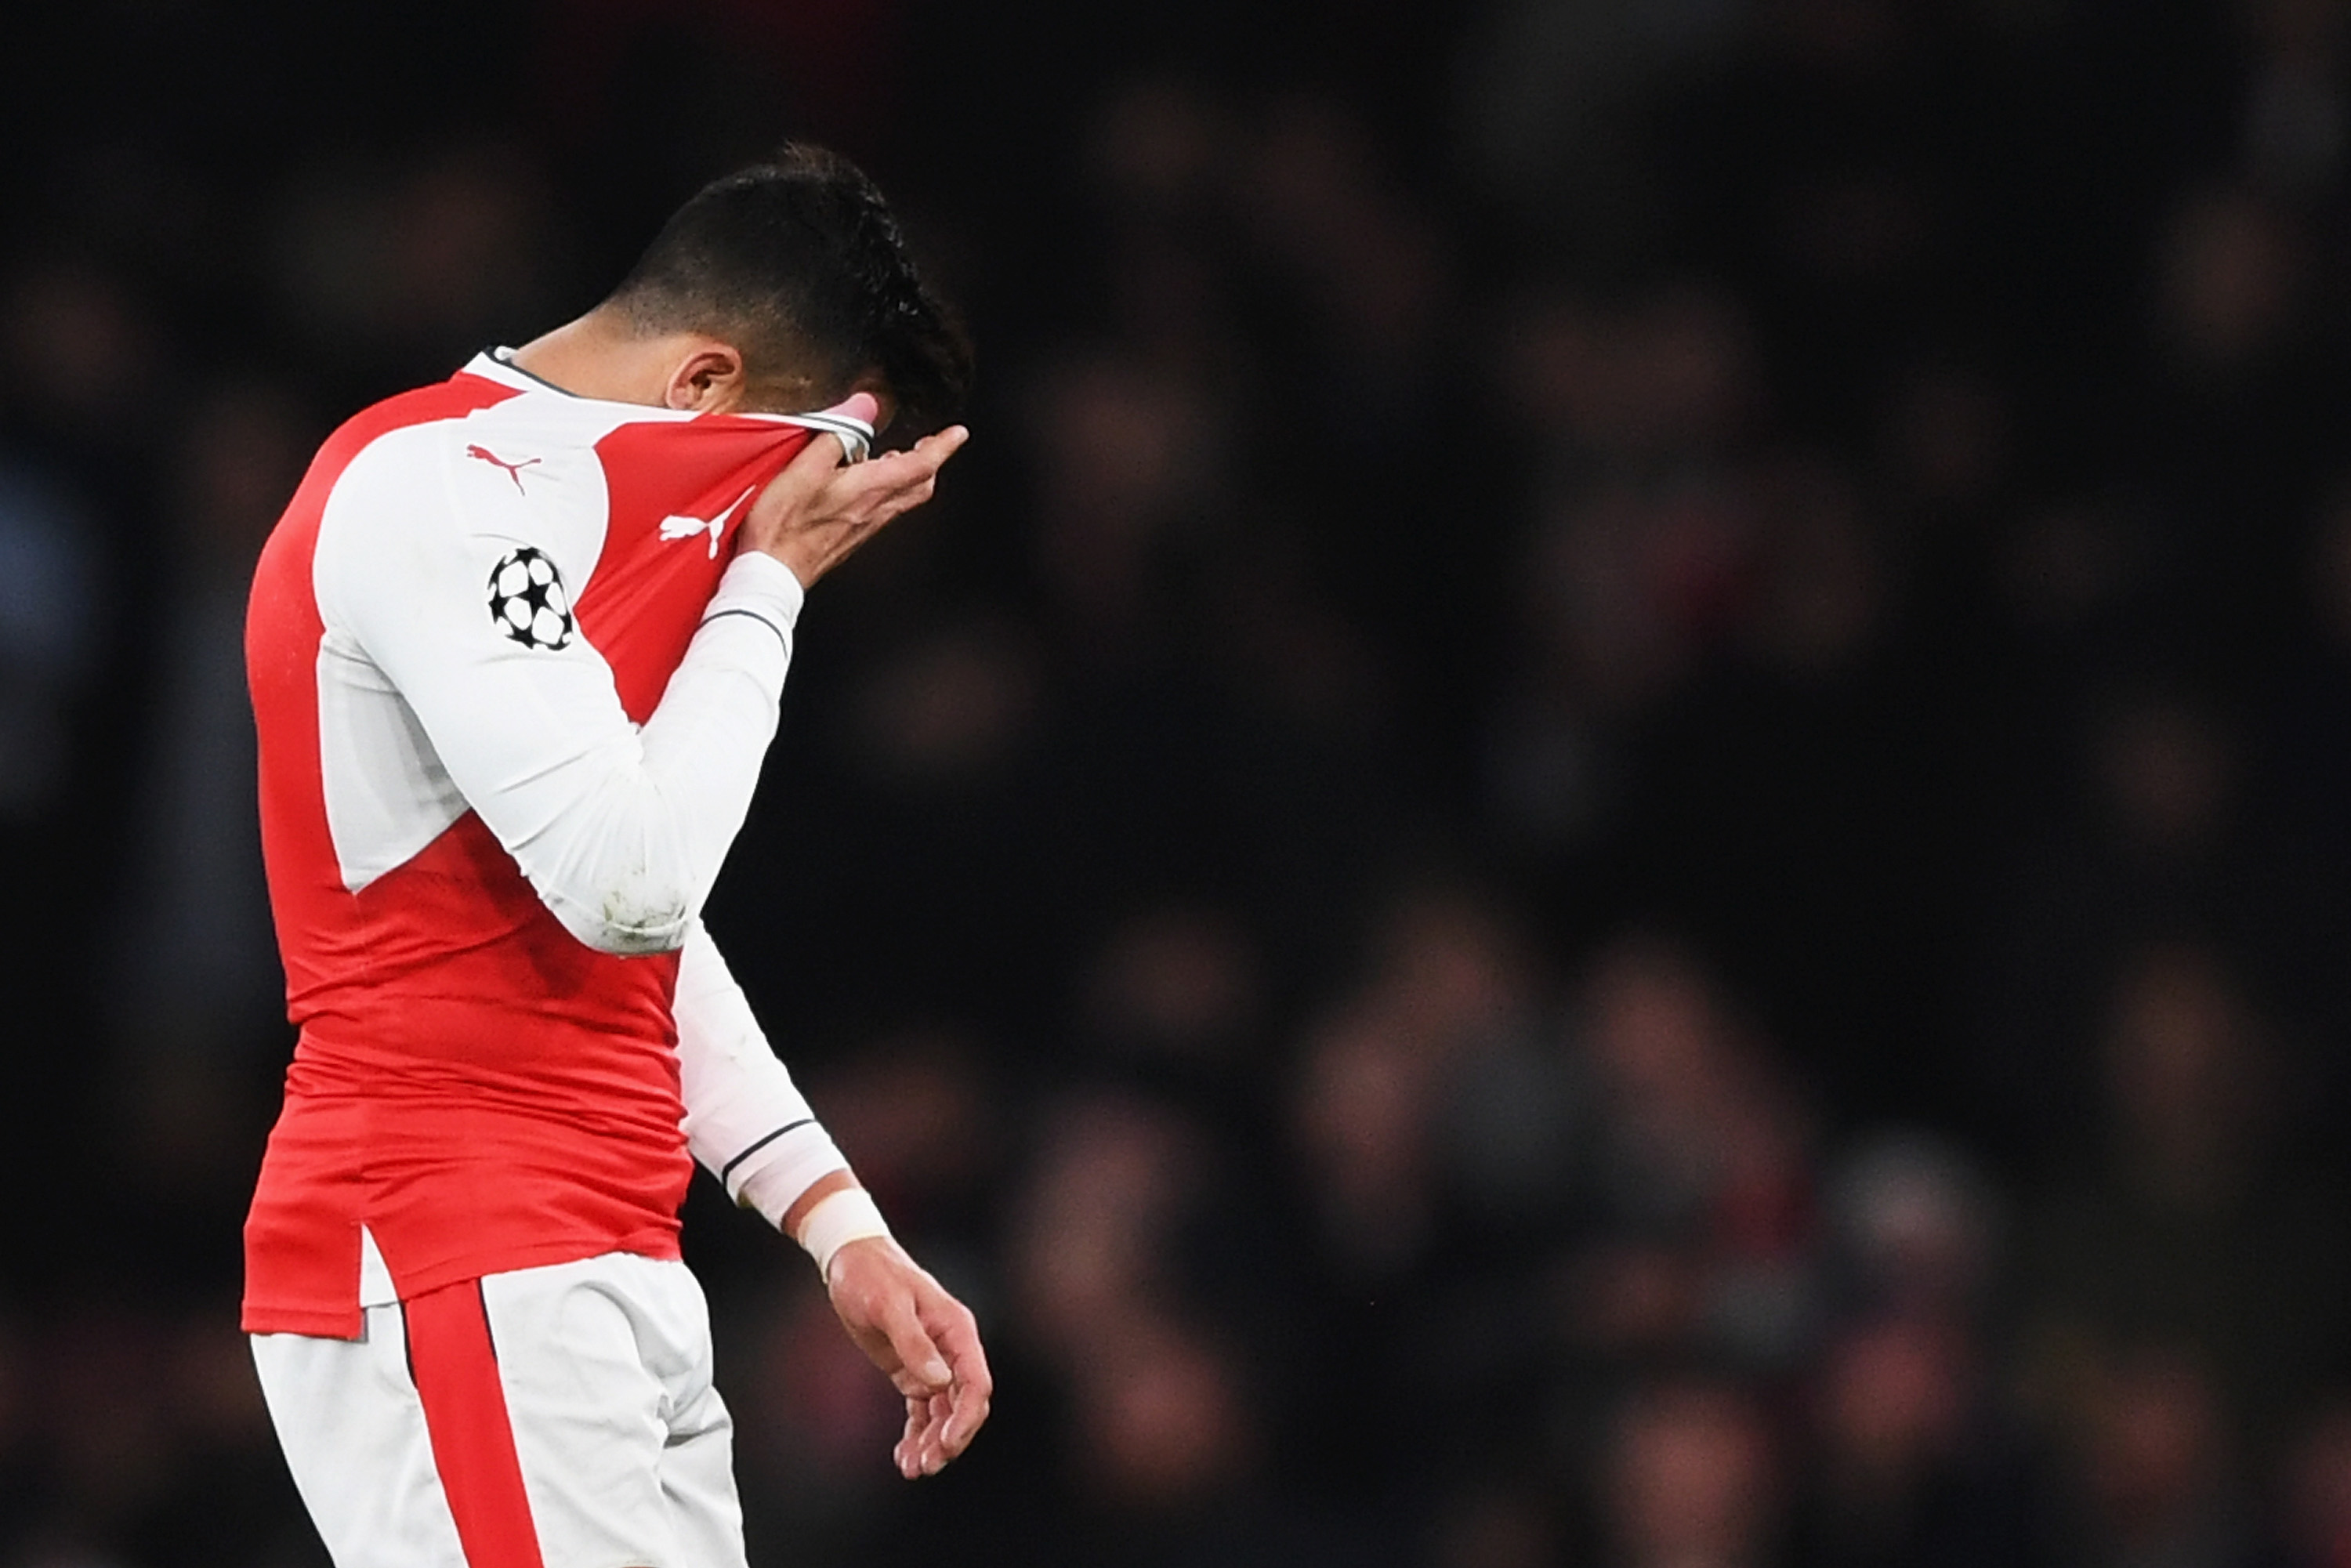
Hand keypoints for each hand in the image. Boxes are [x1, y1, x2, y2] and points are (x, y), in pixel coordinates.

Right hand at [741, 404, 968, 587]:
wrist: (771, 574)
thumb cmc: (783, 525)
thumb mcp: (804, 467)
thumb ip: (837, 434)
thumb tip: (864, 407)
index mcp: (869, 489)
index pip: (922, 465)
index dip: (943, 446)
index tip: (957, 434)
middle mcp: (874, 511)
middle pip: (920, 486)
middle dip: (929, 463)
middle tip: (929, 445)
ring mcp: (864, 528)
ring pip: (902, 500)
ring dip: (906, 477)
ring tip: (895, 458)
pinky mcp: (850, 538)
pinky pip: (882, 511)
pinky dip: (885, 492)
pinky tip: (863, 486)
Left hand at [825, 1237, 992, 1477]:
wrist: (850, 1259)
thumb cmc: (872, 1275)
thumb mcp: (889, 1305)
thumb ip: (914, 1342)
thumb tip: (939, 1381)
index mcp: (956, 1330)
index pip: (975, 1382)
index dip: (966, 1417)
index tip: (946, 1443)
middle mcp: (951, 1349)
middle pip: (963, 1405)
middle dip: (949, 1439)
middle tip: (926, 1466)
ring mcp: (932, 1361)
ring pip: (942, 1413)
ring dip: (931, 1442)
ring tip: (911, 1469)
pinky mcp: (910, 1369)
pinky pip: (921, 1409)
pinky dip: (915, 1433)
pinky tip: (903, 1456)